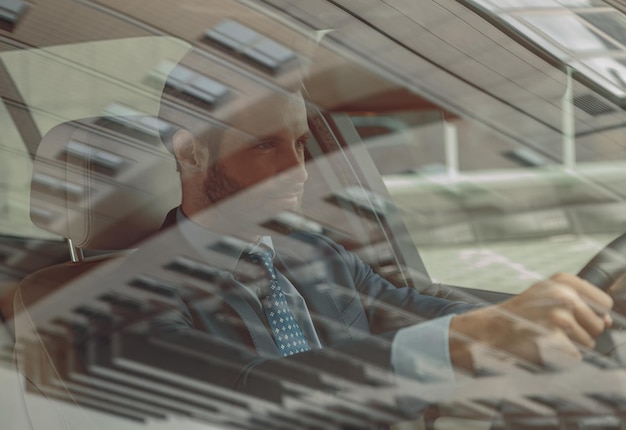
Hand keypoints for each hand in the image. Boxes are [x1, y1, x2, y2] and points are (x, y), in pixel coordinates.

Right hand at [449, 273, 612, 370]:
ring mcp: (559, 317)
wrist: (490, 329)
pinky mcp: (555, 339)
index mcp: (563, 280)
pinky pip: (575, 357)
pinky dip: (561, 358)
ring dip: (570, 345)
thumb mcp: (548, 296)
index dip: (591, 314)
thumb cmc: (521, 314)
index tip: (570, 314)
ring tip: (545, 335)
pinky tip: (543, 346)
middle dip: (581, 332)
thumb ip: (582, 303)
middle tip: (551, 326)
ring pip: (589, 343)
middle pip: (599, 326)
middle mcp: (563, 295)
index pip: (605, 303)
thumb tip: (608, 322)